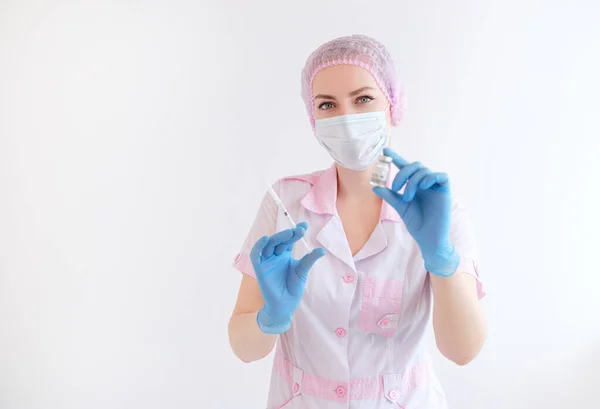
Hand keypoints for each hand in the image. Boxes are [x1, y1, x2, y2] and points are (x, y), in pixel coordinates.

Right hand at [250, 222, 325, 333]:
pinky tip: (265, 238)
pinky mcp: (259, 268)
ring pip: (269, 244)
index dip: (296, 231)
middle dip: (289, 234)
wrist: (285, 304)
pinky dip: (259, 245)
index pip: (290, 239)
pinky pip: (256, 254)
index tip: (304, 225)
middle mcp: (275, 255)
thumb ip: (309, 259)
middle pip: (280, 240)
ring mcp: (267, 261)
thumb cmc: (293, 287)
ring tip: (289, 233)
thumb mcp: (302, 271)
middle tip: (299, 230)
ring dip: (278, 237)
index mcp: (285, 254)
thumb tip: (321, 250)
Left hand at [372, 147, 458, 276]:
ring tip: (408, 197)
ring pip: (424, 171)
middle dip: (402, 173)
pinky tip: (423, 187)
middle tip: (396, 187)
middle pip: (414, 166)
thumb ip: (390, 195)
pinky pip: (440, 176)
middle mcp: (424, 183)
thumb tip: (375, 186)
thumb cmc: (416, 223)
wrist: (428, 237)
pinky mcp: (445, 190)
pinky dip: (429, 178)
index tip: (384, 150)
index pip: (405, 167)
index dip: (396, 157)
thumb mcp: (400, 207)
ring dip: (412, 181)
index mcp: (414, 185)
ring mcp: (435, 186)